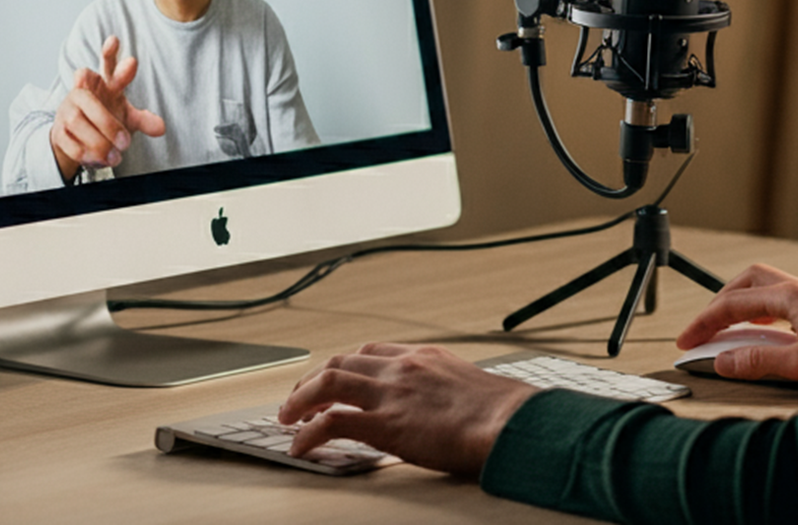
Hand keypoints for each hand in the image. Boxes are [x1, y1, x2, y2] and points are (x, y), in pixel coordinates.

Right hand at [49, 36, 166, 179]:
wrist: (76, 138)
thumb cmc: (104, 120)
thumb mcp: (127, 118)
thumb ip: (144, 120)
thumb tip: (161, 127)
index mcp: (103, 84)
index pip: (106, 64)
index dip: (110, 54)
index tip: (114, 41)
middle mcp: (83, 93)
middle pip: (87, 98)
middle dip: (106, 119)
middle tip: (126, 140)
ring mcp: (68, 110)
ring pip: (79, 121)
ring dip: (100, 141)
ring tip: (118, 154)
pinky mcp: (59, 130)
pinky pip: (69, 140)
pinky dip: (85, 151)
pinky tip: (100, 159)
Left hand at [278, 343, 538, 475]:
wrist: (510, 423)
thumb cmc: (503, 412)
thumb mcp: (471, 385)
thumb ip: (447, 388)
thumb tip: (447, 407)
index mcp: (424, 356)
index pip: (371, 351)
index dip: (345, 365)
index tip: (333, 378)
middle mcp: (402, 367)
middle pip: (341, 361)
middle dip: (313, 379)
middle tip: (298, 398)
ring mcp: (391, 393)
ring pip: (327, 383)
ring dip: (299, 399)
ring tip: (287, 417)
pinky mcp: (385, 425)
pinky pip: (332, 423)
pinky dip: (308, 434)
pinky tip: (300, 446)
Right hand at [676, 263, 797, 385]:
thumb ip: (759, 361)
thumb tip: (723, 359)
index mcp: (791, 298)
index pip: (733, 303)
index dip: (704, 323)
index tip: (686, 342)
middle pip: (746, 283)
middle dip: (718, 303)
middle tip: (701, 330)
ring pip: (763, 290)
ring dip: (739, 305)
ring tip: (725, 330)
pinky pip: (779, 303)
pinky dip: (760, 314)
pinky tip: (763, 335)